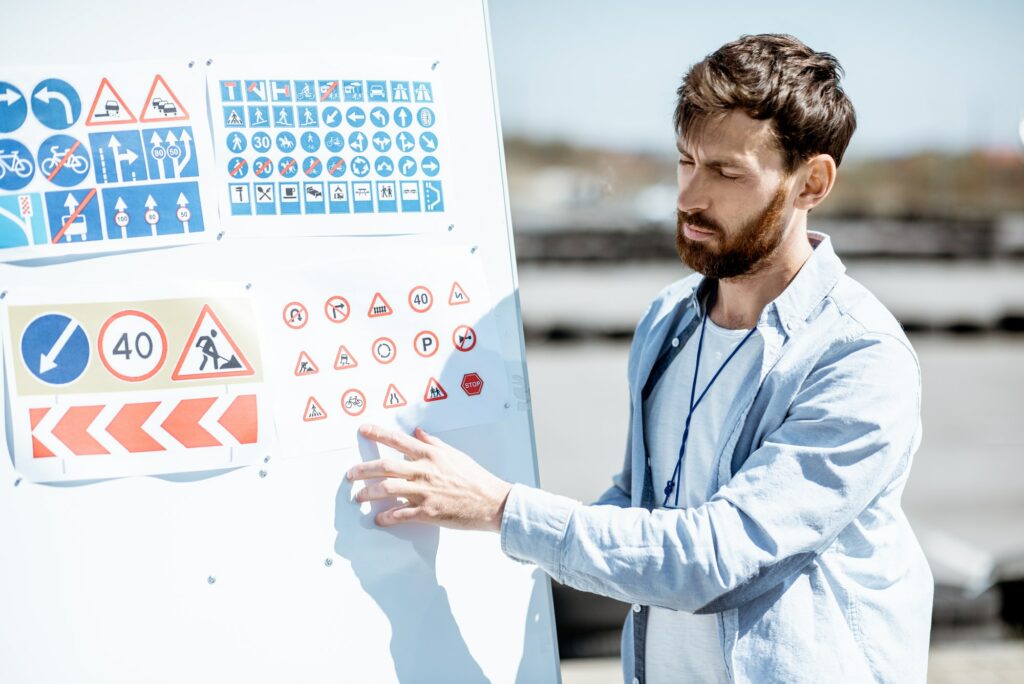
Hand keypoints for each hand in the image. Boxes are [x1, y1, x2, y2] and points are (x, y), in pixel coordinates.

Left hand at [348, 425, 512, 531]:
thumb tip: (418, 433)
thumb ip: (433, 443)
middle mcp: (424, 471)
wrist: (491, 501)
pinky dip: (387, 517)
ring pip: (388, 489)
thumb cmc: (474, 478)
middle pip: (385, 467)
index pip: (398, 440)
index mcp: (431, 455)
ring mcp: (425, 492)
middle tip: (350, 473)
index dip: (378, 434)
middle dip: (363, 469)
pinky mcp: (428, 512)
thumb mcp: (454, 454)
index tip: (363, 430)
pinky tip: (379, 518)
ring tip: (359, 496)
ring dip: (369, 493)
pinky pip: (401, 514)